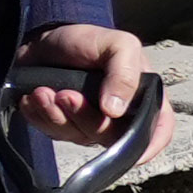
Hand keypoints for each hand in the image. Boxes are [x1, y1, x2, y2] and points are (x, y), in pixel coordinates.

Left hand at [21, 20, 150, 143]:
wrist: (44, 38)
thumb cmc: (86, 41)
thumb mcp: (116, 44)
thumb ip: (125, 73)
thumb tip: (115, 111)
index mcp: (143, 98)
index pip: (158, 130)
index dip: (149, 145)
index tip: (132, 153)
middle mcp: (120, 116)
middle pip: (111, 138)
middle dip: (85, 117)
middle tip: (65, 94)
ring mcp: (90, 124)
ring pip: (79, 137)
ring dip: (57, 115)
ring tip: (43, 91)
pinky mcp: (63, 126)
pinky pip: (53, 133)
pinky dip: (40, 116)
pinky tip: (33, 98)